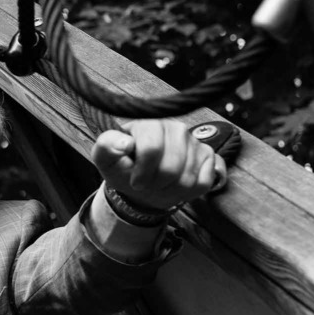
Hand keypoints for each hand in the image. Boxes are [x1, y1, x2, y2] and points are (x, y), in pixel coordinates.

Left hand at [91, 119, 225, 210]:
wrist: (141, 181)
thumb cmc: (123, 167)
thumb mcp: (105, 159)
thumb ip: (107, 146)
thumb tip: (124, 142)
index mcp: (148, 123)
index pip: (151, 148)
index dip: (142, 173)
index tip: (134, 181)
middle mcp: (175, 127)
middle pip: (171, 167)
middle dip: (156, 183)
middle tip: (147, 184)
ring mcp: (194, 141)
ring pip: (187, 178)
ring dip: (170, 190)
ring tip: (159, 185)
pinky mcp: (208, 156)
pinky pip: (203, 182)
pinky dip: (188, 192)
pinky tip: (175, 184)